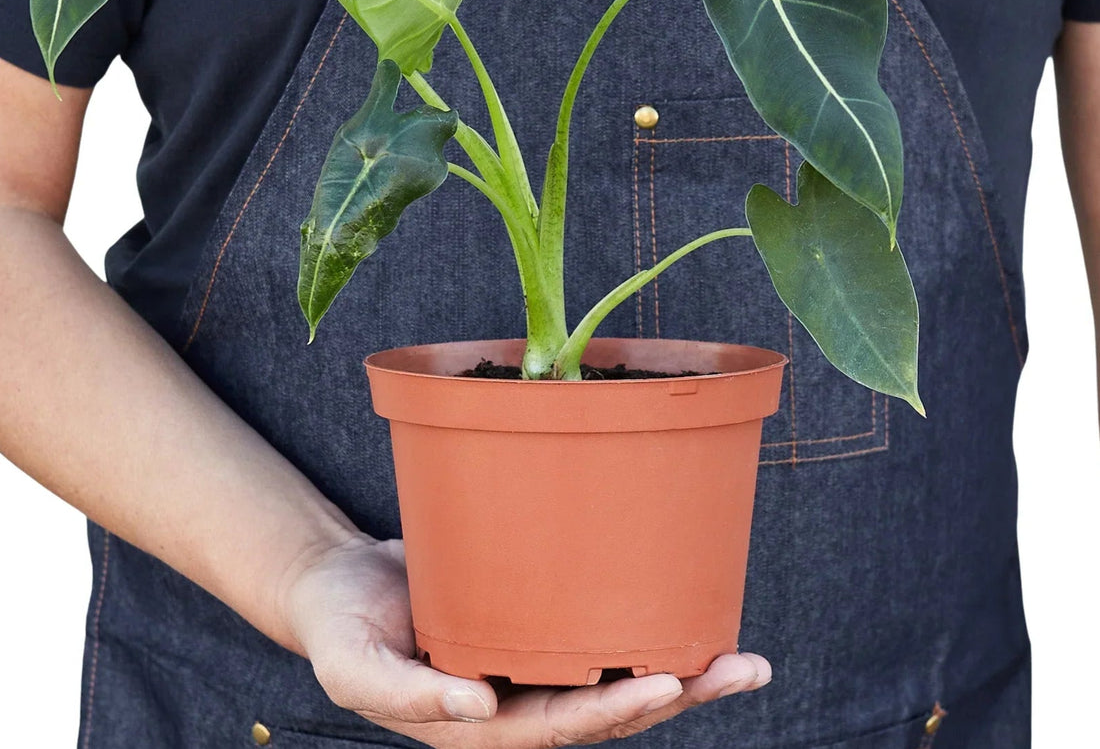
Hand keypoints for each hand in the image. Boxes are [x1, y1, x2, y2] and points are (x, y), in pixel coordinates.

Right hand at [283, 533, 769, 746]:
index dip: (614, 710)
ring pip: (614, 677)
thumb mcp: (353, 665)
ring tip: (744, 658)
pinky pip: (593, 633)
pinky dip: (639, 627)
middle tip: (743, 668)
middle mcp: (517, 702)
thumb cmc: (342, 628)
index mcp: (480, 725)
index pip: (560, 727)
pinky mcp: (532, 622)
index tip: (668, 681)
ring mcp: (530, 665)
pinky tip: (684, 612)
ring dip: (680, 672)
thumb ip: (406, 692)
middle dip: (677, 694)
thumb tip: (479, 709)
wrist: (340, 587)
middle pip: (608, 711)